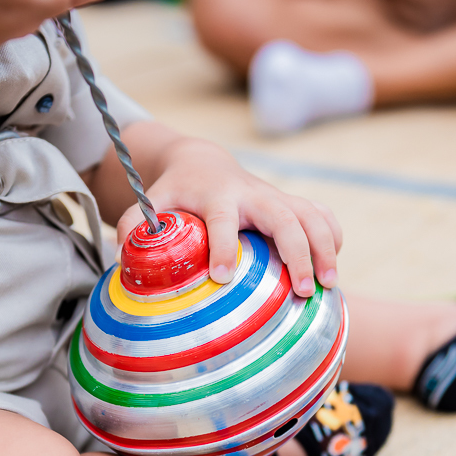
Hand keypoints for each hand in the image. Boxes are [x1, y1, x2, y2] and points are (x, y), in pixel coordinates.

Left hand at [115, 139, 341, 297]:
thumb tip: (122, 261)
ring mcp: (277, 197)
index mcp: (216, 196)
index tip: (222, 278)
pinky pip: (323, 215)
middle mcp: (252, 194)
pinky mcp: (293, 202)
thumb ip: (136, 225)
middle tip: (302, 290)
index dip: (222, 247)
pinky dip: (333, 236)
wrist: (202, 164)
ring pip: (312, 216)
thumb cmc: (176, 193)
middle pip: (283, 219)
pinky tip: (333, 263)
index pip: (223, 220)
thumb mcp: (152, 202)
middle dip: (296, 253)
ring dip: (324, 250)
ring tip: (329, 286)